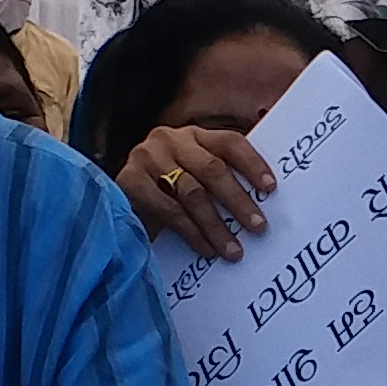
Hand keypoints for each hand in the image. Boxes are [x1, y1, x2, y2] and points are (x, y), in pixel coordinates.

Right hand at [123, 123, 275, 257]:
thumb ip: (220, 181)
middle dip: (238, 201)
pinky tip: (206, 249)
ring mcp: (147, 158)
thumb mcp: (194, 177)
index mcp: (195, 135)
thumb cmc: (167, 190)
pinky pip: (169, 210)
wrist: (115, 198)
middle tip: (259, 227)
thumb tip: (261, 207)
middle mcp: (171, 140)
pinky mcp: (130, 180)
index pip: (230, 142)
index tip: (271, 189)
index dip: (253, 164)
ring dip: (216, 226)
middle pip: (212, 169)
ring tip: (233, 250)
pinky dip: (191, 233)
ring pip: (192, 193)